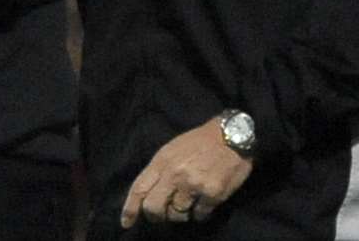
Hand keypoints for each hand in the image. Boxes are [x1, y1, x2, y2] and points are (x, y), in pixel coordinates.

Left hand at [120, 116, 252, 227]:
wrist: (232, 135)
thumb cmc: (199, 142)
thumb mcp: (172, 149)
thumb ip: (159, 170)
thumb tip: (146, 196)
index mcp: (162, 161)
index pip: (139, 188)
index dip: (130, 209)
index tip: (126, 223)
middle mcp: (174, 174)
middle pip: (153, 208)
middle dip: (156, 216)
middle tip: (163, 215)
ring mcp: (193, 185)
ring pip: (177, 214)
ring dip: (181, 213)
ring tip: (189, 201)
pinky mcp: (212, 194)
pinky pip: (199, 215)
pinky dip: (200, 212)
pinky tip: (204, 201)